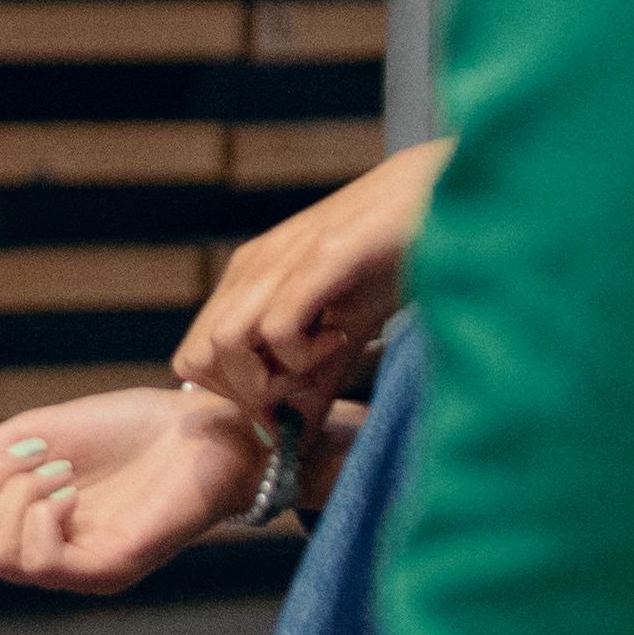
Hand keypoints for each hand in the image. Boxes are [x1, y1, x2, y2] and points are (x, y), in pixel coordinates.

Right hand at [0, 389, 264, 593]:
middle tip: (32, 455)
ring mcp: (68, 572)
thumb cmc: (122, 432)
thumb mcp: (31, 435)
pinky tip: (74, 491)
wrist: (199, 432)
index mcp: (10, 530)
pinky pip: (37, 561)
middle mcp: (33, 562)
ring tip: (59, 470)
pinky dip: (43, 510)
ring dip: (15, 491)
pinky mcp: (105, 573)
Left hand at [174, 138, 446, 419]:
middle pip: (198, 359)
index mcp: (248, 280)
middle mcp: (252, 267)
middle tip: (305, 384)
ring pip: (225, 344)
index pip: (193, 358)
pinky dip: (305, 354)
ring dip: (273, 375)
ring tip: (327, 355)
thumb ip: (314, 380)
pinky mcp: (321, 257)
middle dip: (249, 394)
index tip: (289, 398)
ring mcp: (282, 258)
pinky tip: (342, 336)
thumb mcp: (345, 329)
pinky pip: (276, 326)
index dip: (236, 394)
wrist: (440, 197)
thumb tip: (295, 437)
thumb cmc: (392, 260)